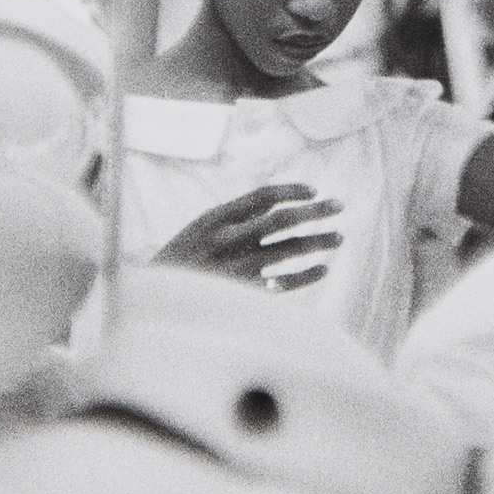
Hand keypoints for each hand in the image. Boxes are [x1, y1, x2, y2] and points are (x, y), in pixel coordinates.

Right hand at [152, 183, 341, 289]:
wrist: (153, 304)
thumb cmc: (179, 264)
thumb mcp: (198, 232)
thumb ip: (234, 220)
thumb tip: (275, 206)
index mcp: (214, 219)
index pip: (262, 196)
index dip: (292, 190)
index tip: (314, 189)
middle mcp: (228, 241)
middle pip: (283, 220)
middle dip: (315, 210)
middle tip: (339, 205)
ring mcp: (237, 268)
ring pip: (289, 250)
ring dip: (319, 241)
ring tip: (339, 237)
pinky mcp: (243, 294)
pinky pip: (284, 284)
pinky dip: (306, 275)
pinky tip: (323, 269)